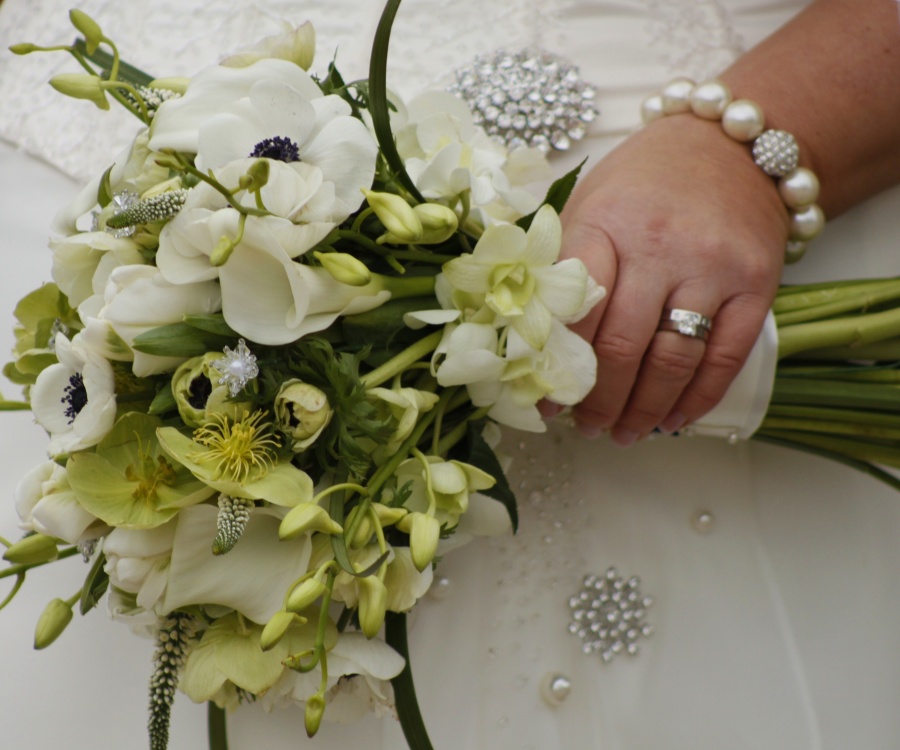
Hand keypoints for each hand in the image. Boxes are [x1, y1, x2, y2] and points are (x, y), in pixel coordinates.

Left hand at [560, 114, 787, 443]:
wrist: (730, 144)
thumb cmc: (643, 182)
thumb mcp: (588, 205)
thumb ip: (561, 267)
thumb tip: (529, 344)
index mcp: (604, 224)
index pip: (574, 312)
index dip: (555, 366)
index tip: (544, 400)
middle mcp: (659, 246)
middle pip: (622, 347)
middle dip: (600, 400)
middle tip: (586, 426)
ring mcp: (712, 267)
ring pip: (672, 361)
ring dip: (644, 409)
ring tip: (623, 432)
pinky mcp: (756, 284)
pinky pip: (725, 357)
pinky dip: (697, 398)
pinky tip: (673, 418)